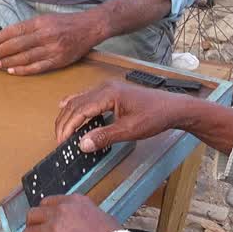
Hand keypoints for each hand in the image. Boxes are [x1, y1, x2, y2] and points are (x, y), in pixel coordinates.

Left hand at [0, 11, 104, 74]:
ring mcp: (53, 49)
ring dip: (9, 62)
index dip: (0, 37)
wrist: (90, 27)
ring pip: (26, 57)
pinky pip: (37, 67)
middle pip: (18, 45)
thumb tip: (8, 36)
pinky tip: (12, 71)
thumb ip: (29, 27)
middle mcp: (46, 35)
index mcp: (41, 22)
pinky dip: (23, 70)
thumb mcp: (46, 19)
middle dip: (2, 51)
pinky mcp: (59, 61)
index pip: (16, 30)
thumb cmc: (65, 23)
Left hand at [21, 195, 120, 231]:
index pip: (49, 202)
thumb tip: (84, 223)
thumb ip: (86, 216)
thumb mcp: (102, 217)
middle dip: (32, 224)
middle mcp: (60, 212)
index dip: (44, 212)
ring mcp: (52, 229)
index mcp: (74, 202)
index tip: (43, 219)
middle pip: (34, 215)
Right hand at [56, 80, 193, 152]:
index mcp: (108, 94)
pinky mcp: (110, 91)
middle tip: (59, 140)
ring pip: (78, 100)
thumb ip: (105, 136)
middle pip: (75, 104)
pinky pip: (86, 97)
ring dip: (68, 115)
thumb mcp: (130, 130)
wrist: (173, 108)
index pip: (79, 110)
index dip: (68, 127)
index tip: (62, 142)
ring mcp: (107, 87)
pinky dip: (75, 105)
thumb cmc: (155, 116)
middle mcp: (104, 87)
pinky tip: (66, 107)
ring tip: (61, 130)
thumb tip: (83, 144)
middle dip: (64, 122)